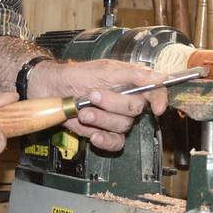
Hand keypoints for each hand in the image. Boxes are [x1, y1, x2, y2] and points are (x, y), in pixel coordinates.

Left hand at [28, 59, 167, 151]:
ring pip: (123, 126)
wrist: (52, 90)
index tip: (157, 108)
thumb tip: (159, 77)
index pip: (156, 90)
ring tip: (83, 110)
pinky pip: (116, 143)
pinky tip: (94, 135)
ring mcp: (116, 118)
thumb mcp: (104, 69)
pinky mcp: (105, 133)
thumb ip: (133, 74)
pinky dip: (105, 140)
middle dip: (113, 104)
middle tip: (93, 95)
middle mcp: (127, 100)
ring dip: (101, 119)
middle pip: (136, 109)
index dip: (160, 99)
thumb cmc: (76, 75)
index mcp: (132, 82)